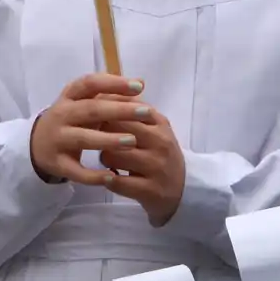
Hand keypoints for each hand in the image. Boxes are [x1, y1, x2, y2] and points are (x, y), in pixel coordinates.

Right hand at [29, 74, 153, 184]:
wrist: (36, 144)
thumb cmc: (71, 120)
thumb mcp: (84, 103)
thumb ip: (110, 94)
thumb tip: (140, 83)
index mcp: (69, 96)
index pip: (90, 84)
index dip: (113, 83)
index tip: (139, 86)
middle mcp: (61, 115)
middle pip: (91, 110)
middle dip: (119, 111)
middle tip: (146, 112)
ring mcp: (57, 139)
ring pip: (83, 139)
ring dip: (108, 140)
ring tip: (132, 142)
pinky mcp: (57, 163)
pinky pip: (76, 171)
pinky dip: (93, 175)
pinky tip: (112, 175)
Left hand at [101, 107, 185, 226]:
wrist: (184, 188)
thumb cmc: (161, 153)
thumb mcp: (154, 128)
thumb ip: (132, 110)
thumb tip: (103, 90)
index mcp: (159, 123)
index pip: (126, 108)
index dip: (105, 111)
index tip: (95, 115)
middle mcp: (160, 142)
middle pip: (117, 129)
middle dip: (101, 132)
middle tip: (96, 137)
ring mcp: (156, 167)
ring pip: (114, 155)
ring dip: (104, 157)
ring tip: (107, 160)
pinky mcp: (150, 190)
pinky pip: (119, 182)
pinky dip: (108, 180)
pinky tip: (107, 177)